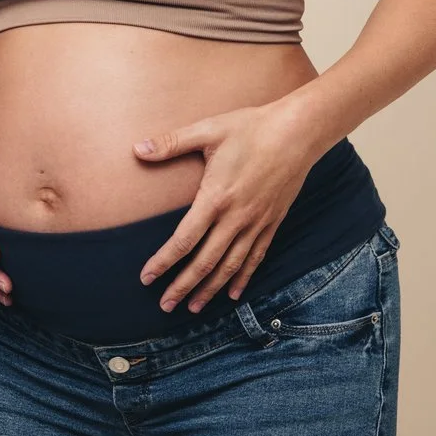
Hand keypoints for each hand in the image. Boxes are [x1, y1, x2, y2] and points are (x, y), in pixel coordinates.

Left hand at [135, 103, 321, 313]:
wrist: (298, 132)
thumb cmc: (250, 128)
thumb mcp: (207, 130)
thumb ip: (171, 143)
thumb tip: (137, 148)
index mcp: (216, 197)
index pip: (184, 240)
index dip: (164, 262)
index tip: (147, 278)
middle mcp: (237, 217)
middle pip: (206, 261)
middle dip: (183, 286)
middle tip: (165, 306)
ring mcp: (257, 223)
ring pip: (231, 266)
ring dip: (211, 289)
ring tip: (194, 308)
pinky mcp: (273, 222)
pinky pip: (256, 257)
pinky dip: (243, 278)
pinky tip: (233, 294)